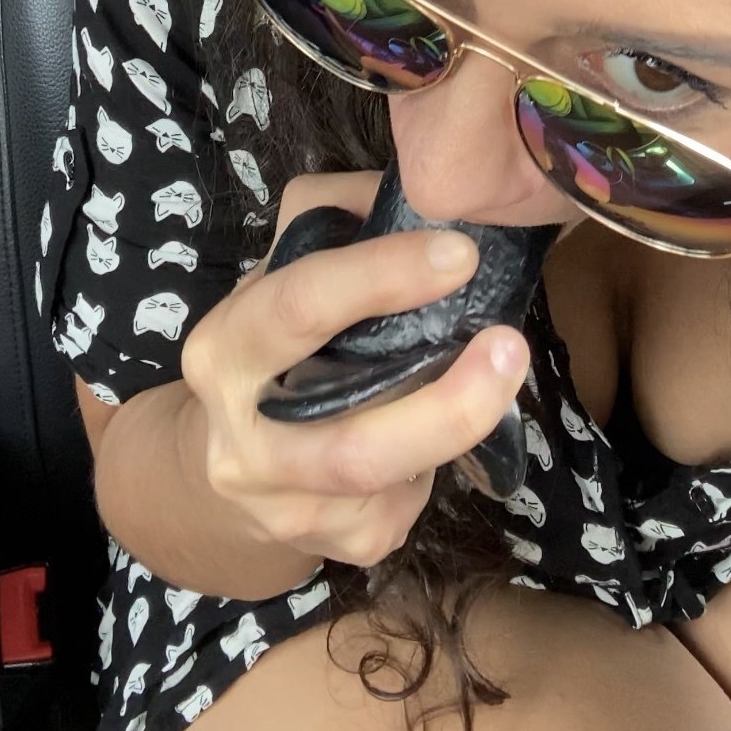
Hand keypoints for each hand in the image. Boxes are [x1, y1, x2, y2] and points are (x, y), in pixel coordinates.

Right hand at [179, 172, 529, 566]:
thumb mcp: (283, 265)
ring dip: (454, 430)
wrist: (220, 462)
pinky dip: (436, 467)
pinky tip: (438, 432)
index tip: (461, 252)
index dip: (381, 277)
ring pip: (381, 485)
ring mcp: (283, 504)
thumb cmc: (276, 341)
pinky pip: (400, 510)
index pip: (300, 307)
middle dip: (444, 403)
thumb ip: (338, 212)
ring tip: (503, 375)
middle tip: (509, 344)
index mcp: (227, 347)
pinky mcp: (328, 545)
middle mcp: (242, 438)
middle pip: (349, 442)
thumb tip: (425, 185)